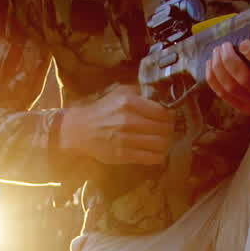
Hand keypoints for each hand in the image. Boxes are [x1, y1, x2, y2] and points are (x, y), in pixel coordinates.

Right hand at [58, 85, 173, 164]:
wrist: (79, 130)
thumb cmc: (102, 110)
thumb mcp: (119, 93)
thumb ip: (141, 92)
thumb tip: (163, 95)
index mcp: (129, 102)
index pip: (162, 111)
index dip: (170, 115)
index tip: (169, 117)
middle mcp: (128, 120)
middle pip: (164, 128)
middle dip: (169, 130)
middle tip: (167, 130)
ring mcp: (126, 139)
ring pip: (161, 144)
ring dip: (166, 143)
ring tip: (163, 141)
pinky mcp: (123, 155)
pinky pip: (152, 158)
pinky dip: (159, 156)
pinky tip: (158, 152)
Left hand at [206, 40, 249, 114]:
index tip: (242, 43)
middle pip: (245, 78)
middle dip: (229, 60)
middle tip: (223, 46)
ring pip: (231, 87)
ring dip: (218, 67)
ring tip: (216, 52)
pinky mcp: (243, 108)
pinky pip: (223, 94)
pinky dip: (213, 79)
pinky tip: (210, 64)